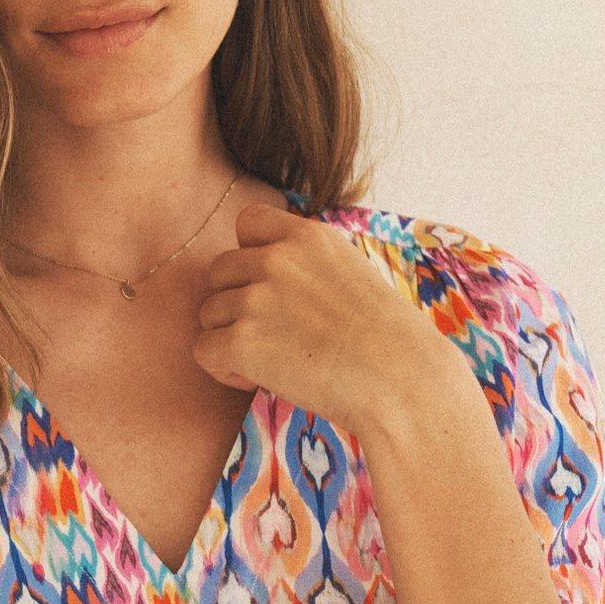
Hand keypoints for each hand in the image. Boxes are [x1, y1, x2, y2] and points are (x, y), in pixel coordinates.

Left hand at [193, 203, 451, 439]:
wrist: (400, 381)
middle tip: (273, 336)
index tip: (271, 288)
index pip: (248, 223)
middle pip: (219, 272)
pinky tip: (258, 380)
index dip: (250, 256)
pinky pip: (204, 351)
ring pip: (209, 313)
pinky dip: (224, 371)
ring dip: (231, 338)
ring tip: (272, 362)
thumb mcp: (354, 274)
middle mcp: (275, 259)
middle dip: (236, 303)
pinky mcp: (241, 342)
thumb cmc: (389, 342)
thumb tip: (273, 283)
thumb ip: (310, 266)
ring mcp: (255, 299)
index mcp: (307, 236)